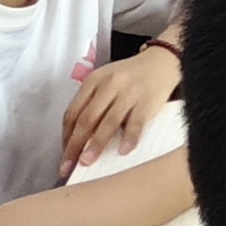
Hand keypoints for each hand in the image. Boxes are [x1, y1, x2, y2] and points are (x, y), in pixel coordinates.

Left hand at [61, 43, 179, 171]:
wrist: (160, 61)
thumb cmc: (130, 76)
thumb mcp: (105, 82)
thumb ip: (91, 104)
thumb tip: (78, 139)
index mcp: (93, 80)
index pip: (72, 112)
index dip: (65, 137)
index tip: (65, 154)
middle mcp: (109, 85)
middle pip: (86, 119)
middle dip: (75, 145)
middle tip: (70, 164)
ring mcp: (129, 92)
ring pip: (108, 122)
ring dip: (96, 144)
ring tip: (89, 161)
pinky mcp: (147, 101)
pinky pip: (136, 123)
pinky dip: (129, 138)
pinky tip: (123, 150)